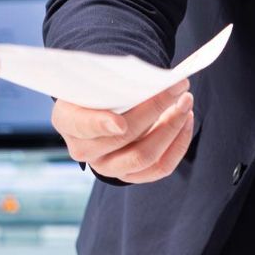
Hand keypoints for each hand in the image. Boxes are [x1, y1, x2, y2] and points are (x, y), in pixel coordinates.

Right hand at [51, 81, 194, 183]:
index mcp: (68, 121)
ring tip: (186, 103)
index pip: (82, 125)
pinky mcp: (131, 175)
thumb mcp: (95, 79)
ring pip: (144, 156)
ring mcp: (108, 167)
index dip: (100, 125)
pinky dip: (178, 144)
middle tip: (177, 88)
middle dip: (154, 110)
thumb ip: (113, 82)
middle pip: (122, 138)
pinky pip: (160, 167)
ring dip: (171, 128)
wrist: (102, 108)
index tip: (121, 123)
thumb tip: (151, 81)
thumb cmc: (99, 88)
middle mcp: (84, 150)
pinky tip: (186, 121)